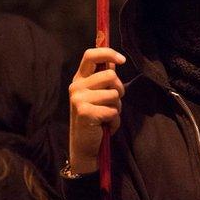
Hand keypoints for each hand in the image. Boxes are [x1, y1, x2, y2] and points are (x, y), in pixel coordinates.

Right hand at [69, 47, 125, 173]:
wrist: (85, 145)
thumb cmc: (96, 117)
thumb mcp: (99, 94)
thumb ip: (104, 79)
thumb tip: (114, 61)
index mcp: (80, 79)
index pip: (90, 55)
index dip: (108, 54)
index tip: (122, 60)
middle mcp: (76, 86)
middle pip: (110, 75)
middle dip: (119, 89)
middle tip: (113, 102)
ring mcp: (78, 99)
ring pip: (114, 94)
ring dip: (117, 107)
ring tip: (106, 115)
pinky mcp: (84, 112)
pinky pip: (113, 110)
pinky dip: (114, 119)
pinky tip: (104, 124)